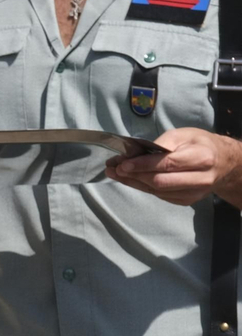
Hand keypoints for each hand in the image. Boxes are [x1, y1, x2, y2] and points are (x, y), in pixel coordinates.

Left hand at [106, 128, 241, 206]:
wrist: (223, 163)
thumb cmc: (200, 144)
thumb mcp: (184, 134)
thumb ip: (162, 143)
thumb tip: (137, 153)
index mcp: (201, 158)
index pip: (167, 164)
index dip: (143, 165)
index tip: (122, 164)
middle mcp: (200, 178)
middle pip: (161, 182)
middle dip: (134, 176)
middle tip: (113, 169)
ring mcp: (195, 193)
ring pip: (158, 191)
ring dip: (133, 183)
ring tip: (115, 174)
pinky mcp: (187, 200)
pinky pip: (160, 196)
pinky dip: (143, 187)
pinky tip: (130, 179)